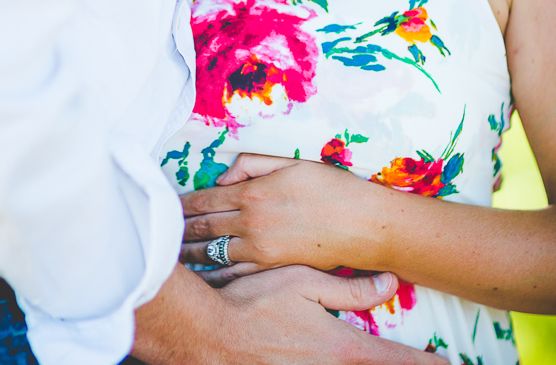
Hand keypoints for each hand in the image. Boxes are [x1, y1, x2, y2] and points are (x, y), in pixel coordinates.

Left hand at [180, 154, 374, 281]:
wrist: (367, 226)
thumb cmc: (332, 189)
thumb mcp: (290, 163)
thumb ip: (251, 165)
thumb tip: (222, 176)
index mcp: (251, 193)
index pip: (203, 200)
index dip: (180, 205)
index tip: (165, 207)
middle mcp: (250, 222)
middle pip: (203, 228)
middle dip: (179, 230)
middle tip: (159, 231)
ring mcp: (260, 249)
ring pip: (213, 253)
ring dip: (190, 253)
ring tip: (172, 254)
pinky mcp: (273, 268)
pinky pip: (235, 273)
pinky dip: (214, 273)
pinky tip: (201, 275)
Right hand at [217, 267, 445, 364]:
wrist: (207, 331)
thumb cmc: (253, 302)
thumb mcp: (302, 283)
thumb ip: (350, 289)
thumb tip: (390, 282)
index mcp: (342, 347)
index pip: (396, 359)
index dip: (428, 363)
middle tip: (430, 362)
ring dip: (362, 364)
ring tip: (369, 355)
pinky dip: (323, 364)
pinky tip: (313, 356)